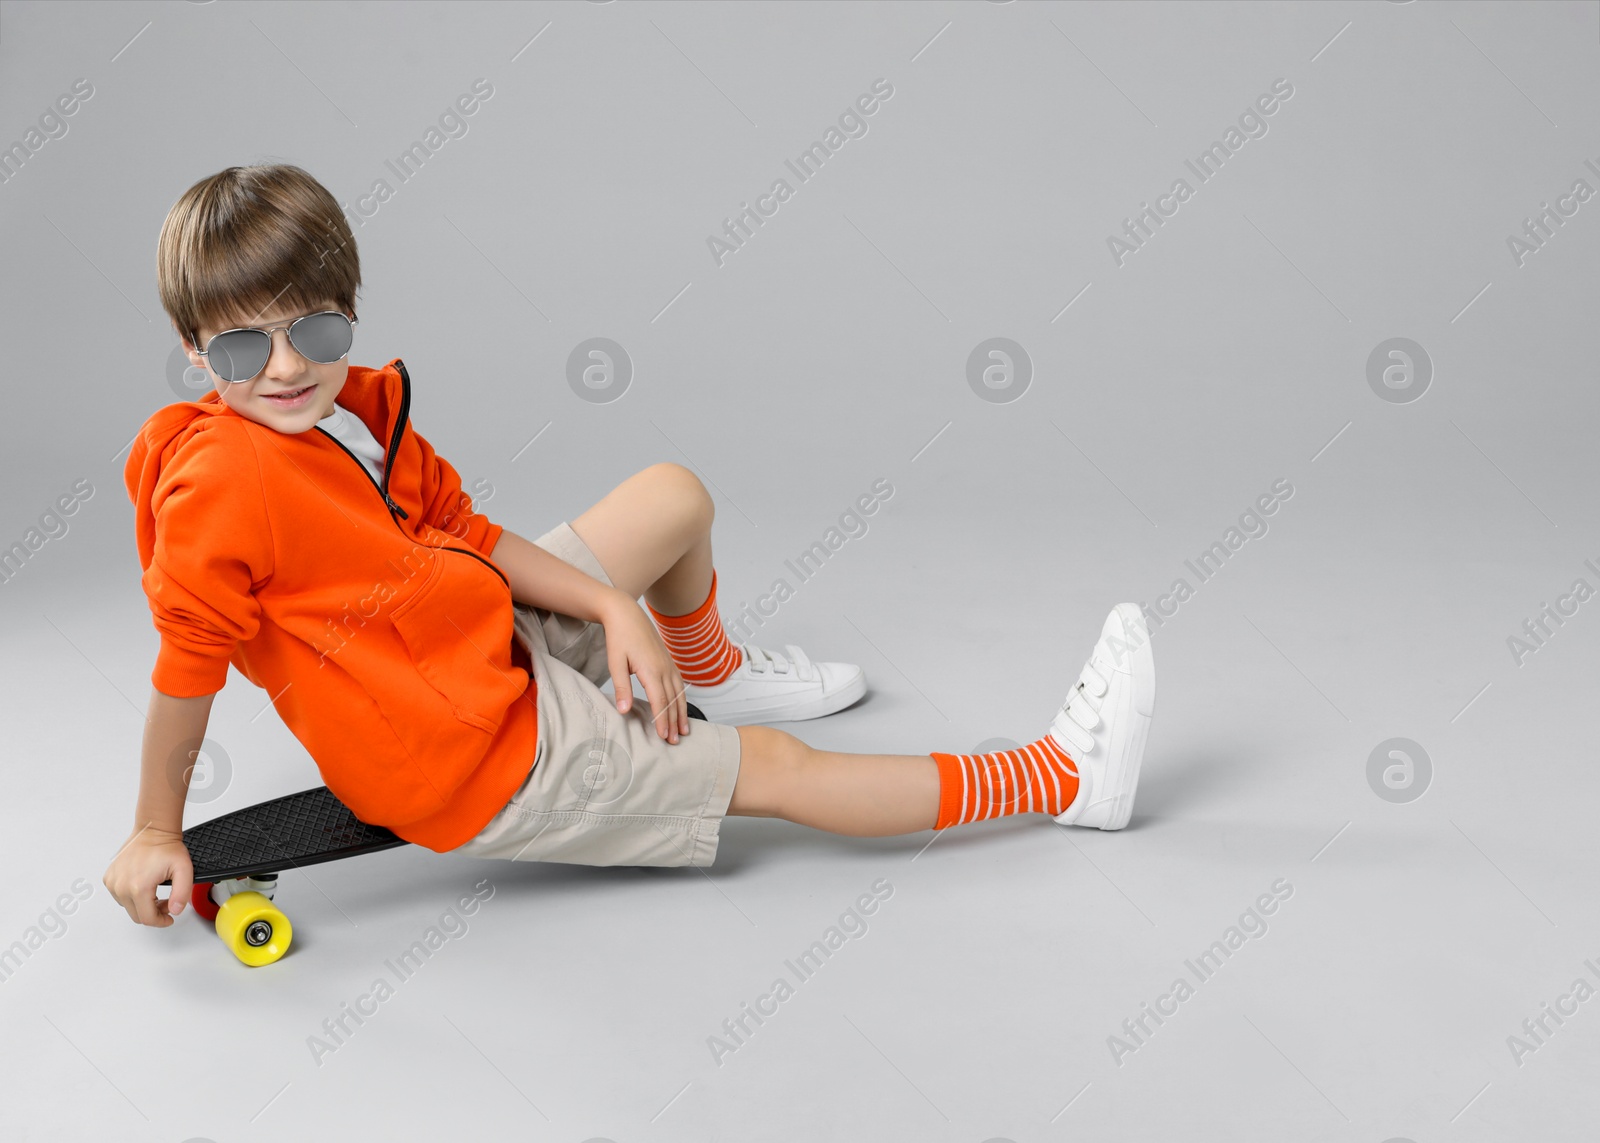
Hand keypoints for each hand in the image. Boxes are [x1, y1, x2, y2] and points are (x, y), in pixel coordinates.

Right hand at [103, 826, 193, 926]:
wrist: (153, 831)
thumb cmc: (167, 847)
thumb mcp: (184, 870)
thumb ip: (182, 893)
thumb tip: (175, 910)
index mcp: (138, 887)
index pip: (147, 919)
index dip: (161, 922)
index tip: (170, 917)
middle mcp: (121, 887)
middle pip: (137, 916)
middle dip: (154, 914)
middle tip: (167, 902)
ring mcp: (113, 882)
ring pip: (128, 907)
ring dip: (143, 905)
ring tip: (156, 892)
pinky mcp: (109, 878)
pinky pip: (120, 897)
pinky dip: (132, 896)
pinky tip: (144, 886)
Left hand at [598, 594, 689, 743]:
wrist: (626, 613)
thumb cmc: (619, 637)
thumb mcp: (616, 663)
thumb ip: (622, 688)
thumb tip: (624, 711)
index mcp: (651, 670)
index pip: (660, 701)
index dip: (662, 720)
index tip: (663, 737)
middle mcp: (664, 668)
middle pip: (672, 700)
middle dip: (674, 722)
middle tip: (674, 741)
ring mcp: (669, 664)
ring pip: (679, 693)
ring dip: (681, 713)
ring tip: (683, 730)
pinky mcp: (668, 661)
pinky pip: (679, 684)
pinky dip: (682, 699)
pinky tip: (681, 707)